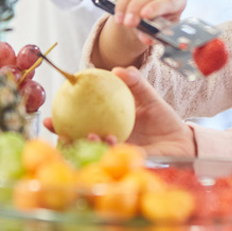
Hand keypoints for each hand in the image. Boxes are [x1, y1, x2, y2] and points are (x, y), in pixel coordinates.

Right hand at [42, 67, 195, 156]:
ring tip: (90, 133)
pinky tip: (108, 139)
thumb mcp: (149, 96)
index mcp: (107, 121)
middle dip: (62, 134)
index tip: (50, 109)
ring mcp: (114, 150)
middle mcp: (106, 136)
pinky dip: (107, 148)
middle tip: (55, 126)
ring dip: (85, 141)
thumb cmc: (164, 118)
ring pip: (91, 148)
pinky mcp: (125, 161)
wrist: (181, 140)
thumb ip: (135, 83)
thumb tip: (118, 69)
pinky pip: (111, 155)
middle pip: (78, 137)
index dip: (62, 115)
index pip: (80, 118)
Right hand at [113, 0, 186, 32]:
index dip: (157, 7)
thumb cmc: (154, 20)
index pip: (170, 0)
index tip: (144, 15)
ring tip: (119, 18)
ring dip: (124, 1)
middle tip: (126, 23)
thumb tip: (146, 40)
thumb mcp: (156, 30)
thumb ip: (151, 34)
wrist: (144, 11)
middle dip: (135, 8)